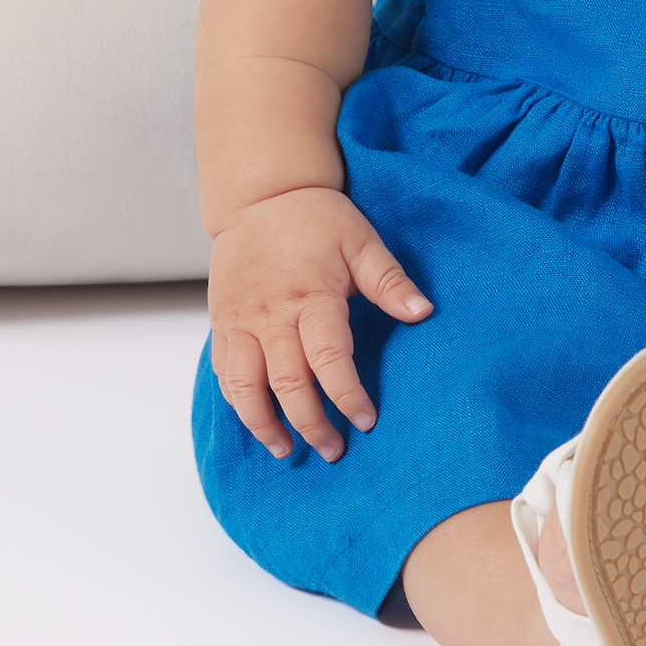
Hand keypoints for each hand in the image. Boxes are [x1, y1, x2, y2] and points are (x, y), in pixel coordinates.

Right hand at [208, 186, 432, 461]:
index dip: (347, 396)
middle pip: (288, 384)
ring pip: (245, 387)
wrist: (261, 195)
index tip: (366, 421)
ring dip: (264, 424)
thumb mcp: (362, 241)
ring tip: (286, 450)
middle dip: (311, 424)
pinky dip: (237, 402)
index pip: (329, 360)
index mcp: (311, 296)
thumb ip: (390, 282)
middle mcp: (271, 315)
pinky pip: (223, 372)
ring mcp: (240, 321)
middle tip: (333, 450)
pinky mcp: (221, 322)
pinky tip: (256, 419)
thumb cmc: (317, 218)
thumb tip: (424, 312)